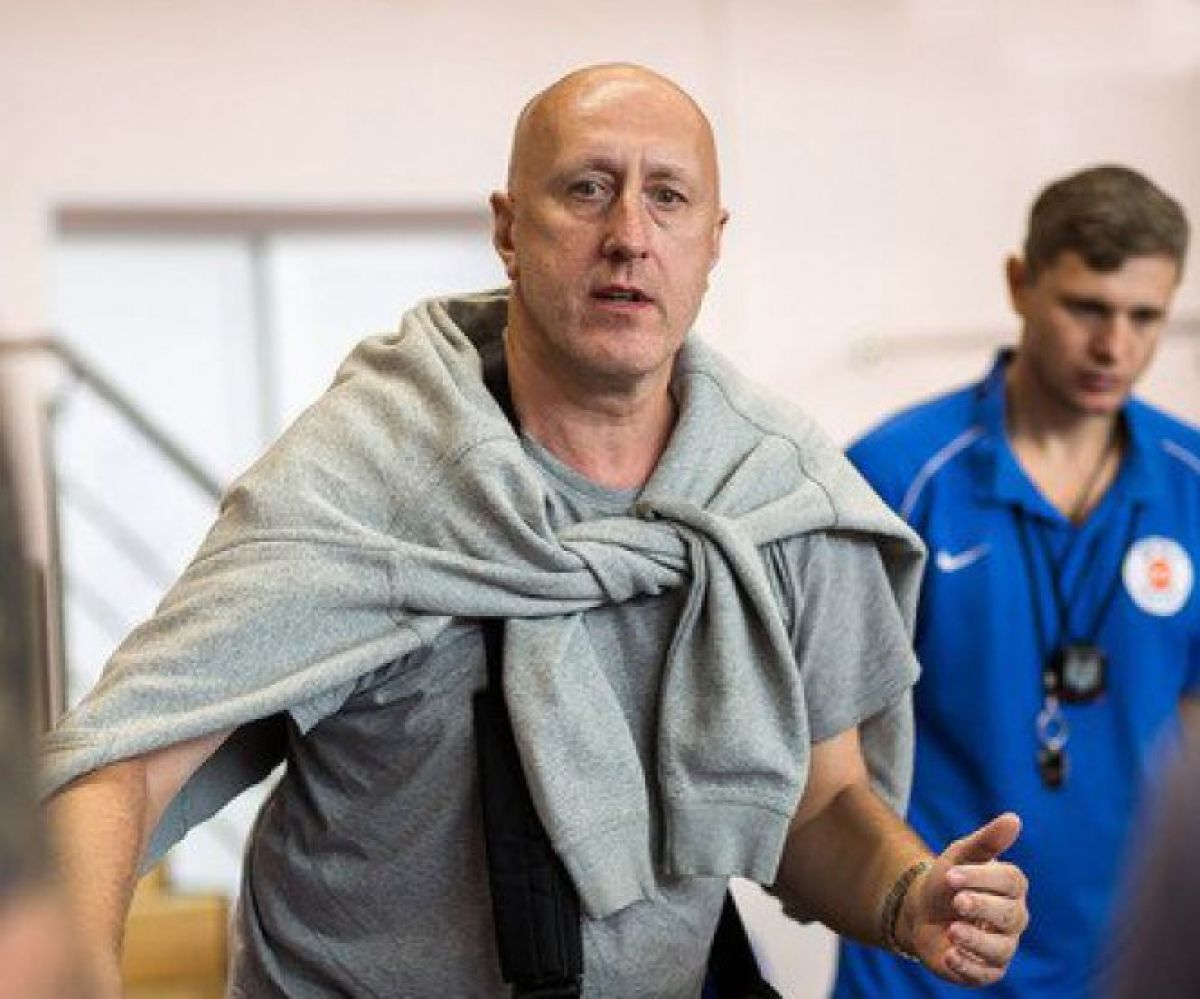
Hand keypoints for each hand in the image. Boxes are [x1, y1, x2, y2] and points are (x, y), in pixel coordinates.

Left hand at [897, 812, 1028, 986]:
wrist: (922, 911)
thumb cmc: (948, 880)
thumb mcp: (960, 855)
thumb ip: (986, 840)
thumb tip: (1014, 818)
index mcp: (1011, 887)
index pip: (1011, 881)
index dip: (983, 877)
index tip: (952, 873)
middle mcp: (1013, 918)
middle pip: (1010, 916)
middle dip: (983, 908)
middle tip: (957, 901)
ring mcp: (1002, 946)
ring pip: (1001, 949)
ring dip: (976, 941)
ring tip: (952, 931)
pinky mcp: (987, 970)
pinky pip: (986, 975)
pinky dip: (968, 967)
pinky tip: (949, 955)